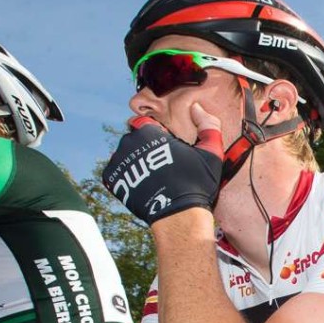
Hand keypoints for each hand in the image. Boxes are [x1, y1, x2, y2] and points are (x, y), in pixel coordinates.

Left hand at [102, 105, 223, 224]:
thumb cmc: (196, 182)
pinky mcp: (112, 179)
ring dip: (136, 161)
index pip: (144, 123)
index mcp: (148, 132)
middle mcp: (128, 143)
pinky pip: (118, 171)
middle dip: (145, 148)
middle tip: (162, 164)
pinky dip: (128, 176)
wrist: (179, 215)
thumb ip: (208, 125)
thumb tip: (197, 108)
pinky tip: (144, 185)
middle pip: (134, 139)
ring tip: (153, 177)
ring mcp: (118, 162)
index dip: (155, 134)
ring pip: (125, 155)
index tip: (166, 147)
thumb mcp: (211, 152)